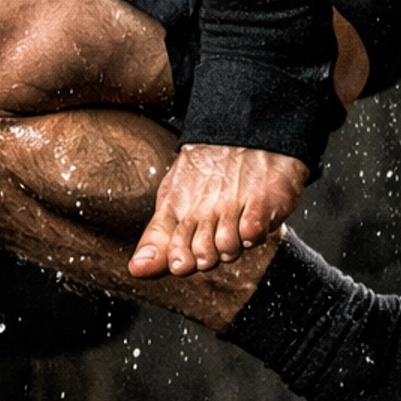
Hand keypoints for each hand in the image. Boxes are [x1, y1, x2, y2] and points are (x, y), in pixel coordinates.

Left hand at [128, 142, 308, 277]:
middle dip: (210, 257)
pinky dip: (253, 235)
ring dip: (234, 245)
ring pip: (228, 249)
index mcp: (178, 207)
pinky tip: (251, 220)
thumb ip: (158, 237)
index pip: (171, 252)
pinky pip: (252, 233)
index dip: (179, 260)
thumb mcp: (174, 198)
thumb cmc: (210, 170)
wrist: (248, 131)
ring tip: (237, 224)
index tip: (184, 260)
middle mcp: (204, 206)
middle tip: (216, 236)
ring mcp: (233, 202)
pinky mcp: (262, 198)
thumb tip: (137, 269)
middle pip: (203, 258)